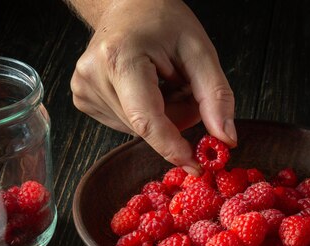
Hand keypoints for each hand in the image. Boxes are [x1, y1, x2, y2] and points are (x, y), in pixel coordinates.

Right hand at [69, 0, 235, 174]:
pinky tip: (146, 87)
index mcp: (119, 58)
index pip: (147, 120)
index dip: (173, 146)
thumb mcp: (200, 50)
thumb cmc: (162, 21)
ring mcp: (84, 90)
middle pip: (147, 127)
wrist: (128, 4)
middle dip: (176, 117)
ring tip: (162, 81)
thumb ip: (215, 96)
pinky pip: (127, 125)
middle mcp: (93, 76)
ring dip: (162, 115)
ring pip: (139, 130)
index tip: (196, 165)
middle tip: (183, 86)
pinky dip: (146, 113)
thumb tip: (225, 139)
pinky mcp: (83, 100)